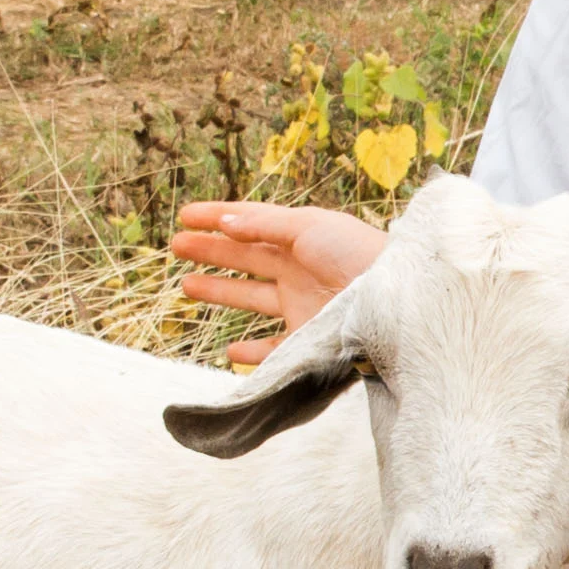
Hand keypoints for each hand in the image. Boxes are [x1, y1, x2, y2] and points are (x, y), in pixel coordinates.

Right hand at [169, 202, 385, 363]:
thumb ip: (265, 225)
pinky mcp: (307, 340)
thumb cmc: (357, 255)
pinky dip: (251, 354)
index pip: (251, 223)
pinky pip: (272, 349)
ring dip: (219, 291)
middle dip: (210, 251)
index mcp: (301, 237)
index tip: (185, 215)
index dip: (217, 217)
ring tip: (186, 287)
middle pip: (244, 258)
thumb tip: (226, 222)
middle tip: (176, 246)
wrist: (393, 301)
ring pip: (250, 298)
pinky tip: (230, 352)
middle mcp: (299, 270)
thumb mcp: (309, 227)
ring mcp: (302, 305)